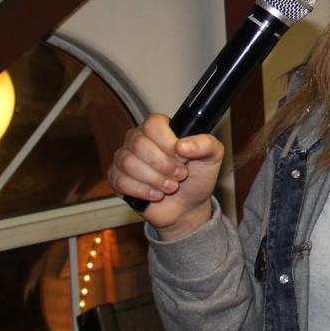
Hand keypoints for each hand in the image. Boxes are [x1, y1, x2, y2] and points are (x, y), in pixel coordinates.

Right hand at [108, 114, 224, 239]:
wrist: (187, 205)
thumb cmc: (198, 177)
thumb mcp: (212, 157)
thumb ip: (205, 144)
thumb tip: (182, 145)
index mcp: (161, 128)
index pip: (153, 124)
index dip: (167, 142)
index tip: (182, 158)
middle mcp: (139, 138)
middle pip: (139, 144)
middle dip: (163, 165)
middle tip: (180, 176)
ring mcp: (125, 158)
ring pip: (128, 163)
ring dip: (154, 179)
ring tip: (171, 187)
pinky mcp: (117, 178)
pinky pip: (119, 181)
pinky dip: (141, 190)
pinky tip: (156, 195)